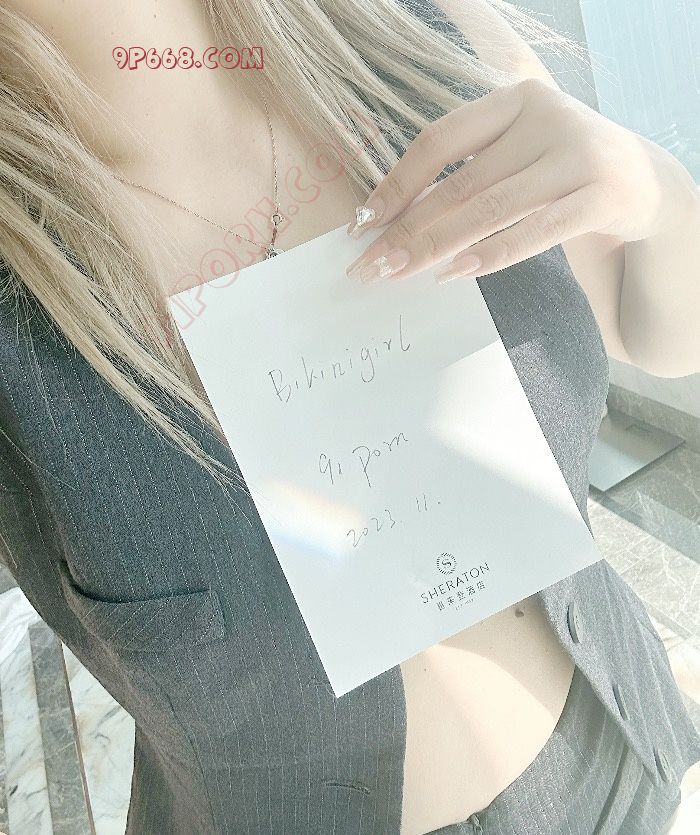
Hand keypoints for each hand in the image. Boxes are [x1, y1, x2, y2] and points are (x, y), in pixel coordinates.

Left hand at [344, 77, 694, 283]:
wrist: (643, 183)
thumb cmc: (558, 173)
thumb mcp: (515, 158)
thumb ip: (466, 178)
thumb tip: (393, 224)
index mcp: (514, 100)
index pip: (440, 140)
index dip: (397, 184)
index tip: (364, 224)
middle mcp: (546, 117)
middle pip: (461, 182)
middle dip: (409, 229)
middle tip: (372, 266)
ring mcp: (578, 154)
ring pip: (492, 208)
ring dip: (438, 245)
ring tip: (400, 273)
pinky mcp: (603, 195)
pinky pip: (536, 232)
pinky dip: (492, 255)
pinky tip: (456, 273)